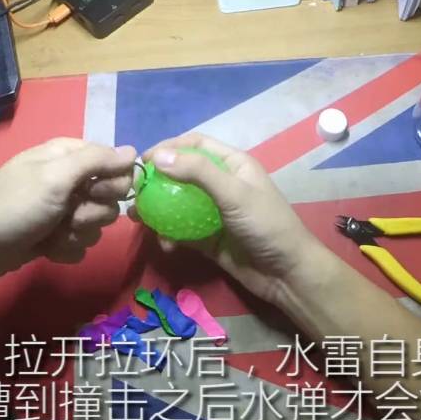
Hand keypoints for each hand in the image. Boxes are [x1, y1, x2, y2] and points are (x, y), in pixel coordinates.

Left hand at [0, 138, 136, 284]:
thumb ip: (96, 160)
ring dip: (77, 234)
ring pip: (97, 224)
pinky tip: (47, 248)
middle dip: (93, 212)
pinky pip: (82, 243)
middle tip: (69, 215)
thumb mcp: (55, 176)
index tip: (95, 192)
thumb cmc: (14, 207)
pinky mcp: (56, 235)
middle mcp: (68, 179)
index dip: (112, 182)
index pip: (115, 163)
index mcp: (68, 156)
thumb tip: (134, 152)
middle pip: (110, 197)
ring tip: (52, 234)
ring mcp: (62, 209)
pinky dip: (66, 248)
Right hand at [131, 133, 332, 305]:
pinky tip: (162, 243)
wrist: (286, 274)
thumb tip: (157, 157)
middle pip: (182, 174)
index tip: (142, 161)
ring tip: (137, 217)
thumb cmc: (265, 225)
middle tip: (134, 192)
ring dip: (157, 210)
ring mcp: (215, 214)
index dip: (168, 148)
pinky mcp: (209, 239)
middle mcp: (223, 185)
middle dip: (157, 181)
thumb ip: (198, 173)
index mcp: (233, 165)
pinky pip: (182, 232)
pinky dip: (169, 235)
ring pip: (177, 205)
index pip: (195, 145)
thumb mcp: (233, 193)